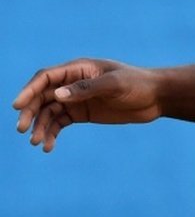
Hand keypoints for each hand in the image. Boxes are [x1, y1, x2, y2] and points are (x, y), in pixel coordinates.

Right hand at [12, 58, 162, 152]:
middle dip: (30, 112)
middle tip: (23, 130)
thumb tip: (57, 94)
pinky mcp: (82, 113)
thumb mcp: (114, 84)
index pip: (46, 77)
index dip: (29, 90)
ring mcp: (77, 98)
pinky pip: (60, 123)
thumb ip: (86, 89)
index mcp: (80, 69)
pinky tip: (49, 147)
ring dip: (40, 126)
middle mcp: (74, 83)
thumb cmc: (137, 84)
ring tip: (38, 143)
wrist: (156, 97)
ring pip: (49, 112)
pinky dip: (52, 134)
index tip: (17, 106)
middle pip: (42, 96)